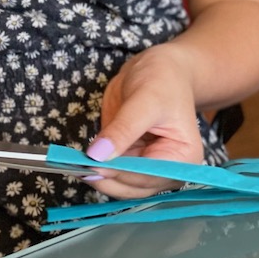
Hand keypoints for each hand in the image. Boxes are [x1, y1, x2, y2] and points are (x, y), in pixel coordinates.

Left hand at [84, 45, 205, 198]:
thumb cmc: (161, 79)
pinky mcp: (130, 162)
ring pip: (120, 186)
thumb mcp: (144, 100)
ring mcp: (148, 168)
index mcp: (184, 158)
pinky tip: (80, 161)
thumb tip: (98, 155)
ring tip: (74, 163)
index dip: (120, 173)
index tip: (92, 165)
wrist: (156, 69)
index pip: (149, 176)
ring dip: (98, 177)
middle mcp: (168, 170)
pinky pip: (111, 174)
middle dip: (107, 177)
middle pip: (134, 187)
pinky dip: (95, 170)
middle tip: (78, 165)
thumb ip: (123, 129)